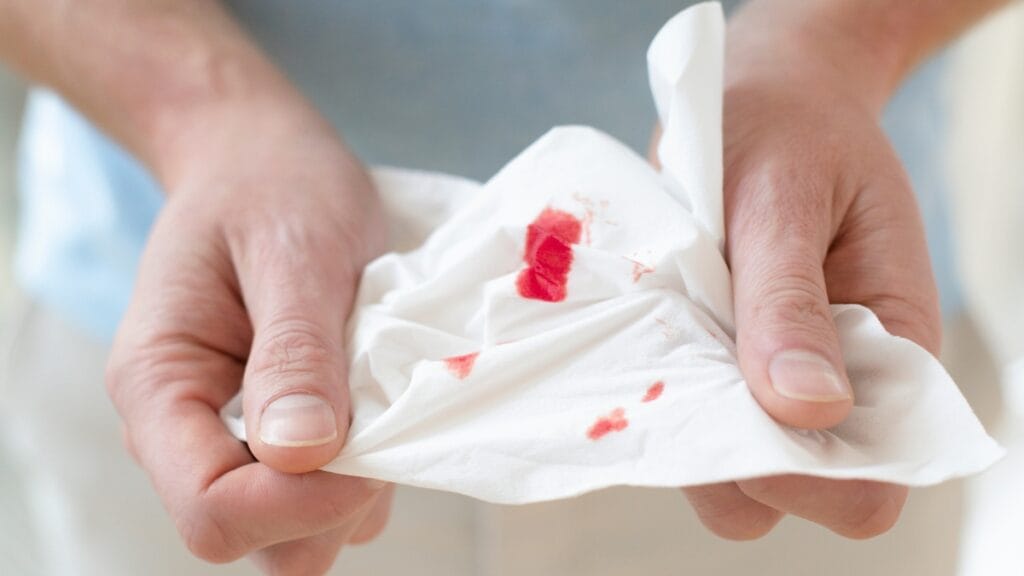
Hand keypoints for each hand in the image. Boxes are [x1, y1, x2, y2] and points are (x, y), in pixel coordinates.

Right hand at [106, 100, 392, 573]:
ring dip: (355, 483)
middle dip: (329, 502)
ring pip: (299, 528)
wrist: (259, 160)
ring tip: (374, 390)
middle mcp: (186, 430)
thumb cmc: (270, 186)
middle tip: (378, 413)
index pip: (211, 508)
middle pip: (254, 537)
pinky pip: (329, 492)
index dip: (297, 501)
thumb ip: (294, 351)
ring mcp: (234, 438)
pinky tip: (375, 395)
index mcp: (159, 386)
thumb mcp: (292, 249)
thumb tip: (301, 456)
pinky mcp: (282, 435)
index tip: (367, 444)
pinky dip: (367, 465)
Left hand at [679, 3, 940, 539]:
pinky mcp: (717, 361)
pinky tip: (650, 325)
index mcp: (892, 355)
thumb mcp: (786, 198)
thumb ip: (791, 301)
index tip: (744, 407)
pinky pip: (686, 411)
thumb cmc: (788, 131)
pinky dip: (659, 388)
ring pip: (722, 462)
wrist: (759, 98)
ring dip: (686, 417)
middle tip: (690, 358)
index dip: (807, 476)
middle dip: (730, 453)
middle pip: (784, 492)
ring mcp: (766, 375)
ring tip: (669, 330)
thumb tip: (807, 409)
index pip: (867, 483)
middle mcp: (830, 382)